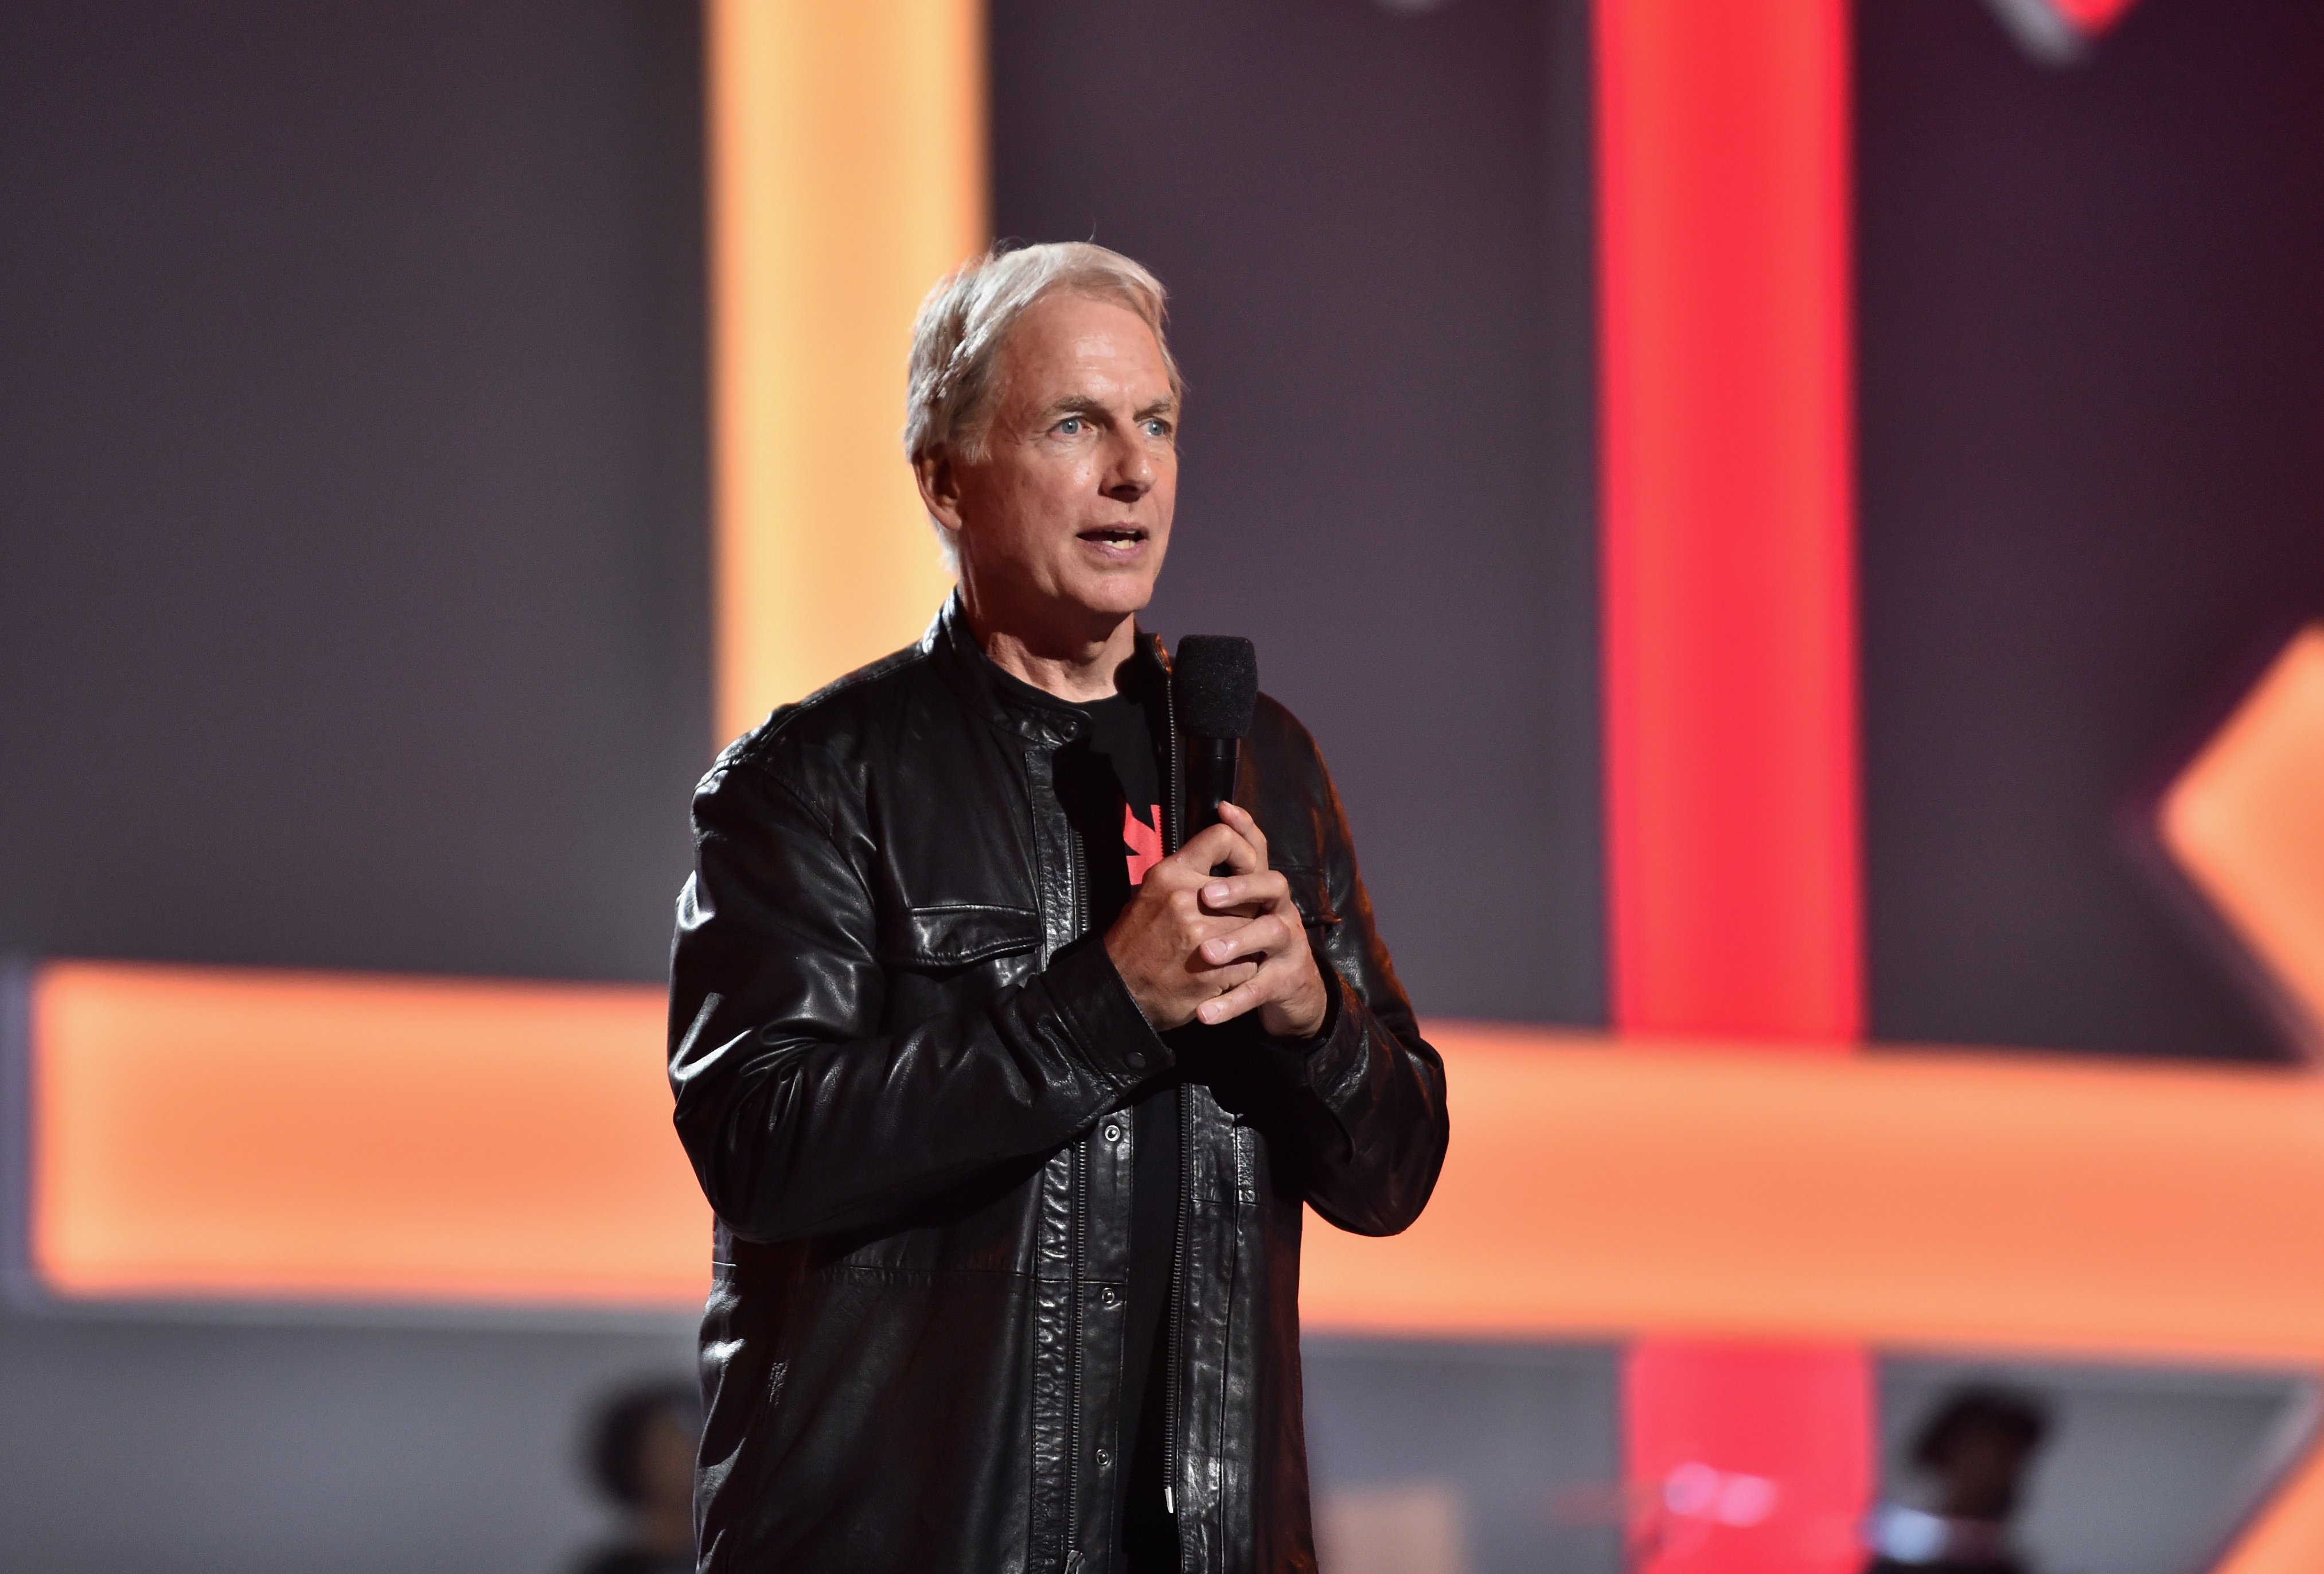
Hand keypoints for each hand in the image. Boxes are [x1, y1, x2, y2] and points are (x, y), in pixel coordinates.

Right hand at [1104, 818, 1265, 1029]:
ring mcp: (1204, 935)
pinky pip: (1253, 960)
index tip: (1244, 867)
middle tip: (1242, 916)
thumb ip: (1190, 874)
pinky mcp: (1217, 969)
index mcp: (1171, 874)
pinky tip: (1228, 969)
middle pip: (1250, 887)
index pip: (1222, 837)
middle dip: (1251, 903)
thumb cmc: (1136, 940)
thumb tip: (1231, 859)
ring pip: (1256, 924)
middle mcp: (1188, 898)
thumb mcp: (1154, 892)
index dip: (1243, 849)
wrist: (1120, 990)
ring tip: (1233, 945)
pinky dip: (1246, 965)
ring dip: (1251, 936)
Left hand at [1188, 802, 1330, 1038]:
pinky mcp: (1287, 979)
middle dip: (1241, 886)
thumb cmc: (1252, 947)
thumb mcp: (1237, 913)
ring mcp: (1288, 944)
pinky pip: (1260, 989)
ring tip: (1208, 955)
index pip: (1259, 851)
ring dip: (1238, 941)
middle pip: (1272, 884)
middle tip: (1208, 898)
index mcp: (1264, 891)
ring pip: (1270, 932)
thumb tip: (1194, 840)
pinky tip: (1206, 1015)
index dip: (1246, 829)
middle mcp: (1281, 909)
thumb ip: (1219, 881)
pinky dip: (1232, 1002)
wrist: (1288, 995)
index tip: (1223, 810)